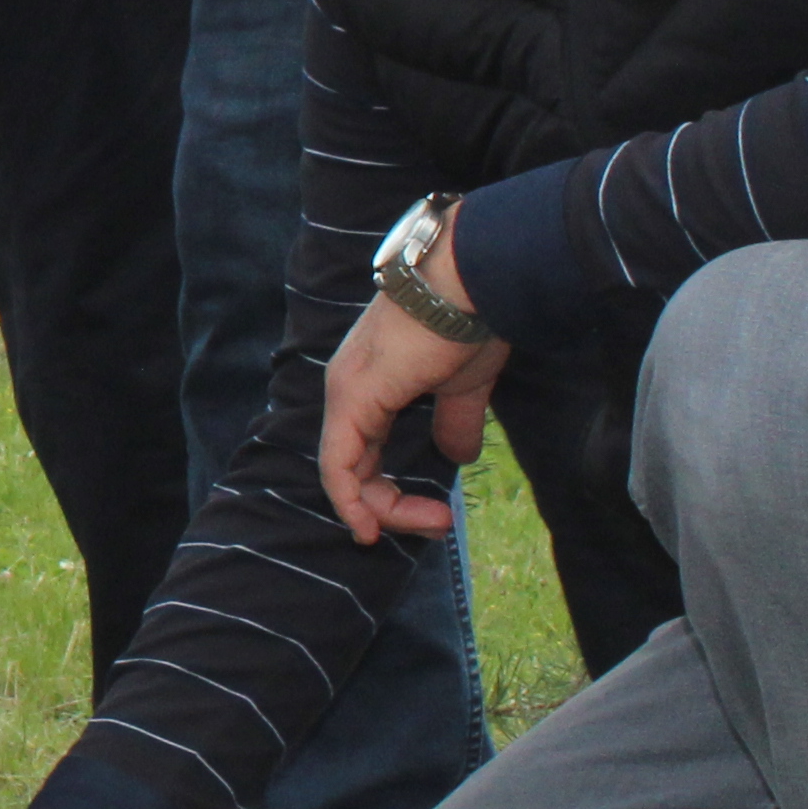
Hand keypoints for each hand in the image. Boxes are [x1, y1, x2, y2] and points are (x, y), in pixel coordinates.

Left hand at [318, 221, 507, 544]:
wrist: (469, 282)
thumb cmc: (468, 322)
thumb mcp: (464, 386)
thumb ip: (454, 422)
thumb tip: (457, 457)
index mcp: (367, 385)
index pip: (363, 452)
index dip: (385, 493)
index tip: (430, 519)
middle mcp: (346, 389)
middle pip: (351, 467)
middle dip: (391, 507)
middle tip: (438, 525)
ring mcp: (345, 393)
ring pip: (343, 472)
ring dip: (383, 509)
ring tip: (434, 524)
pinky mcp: (353, 398)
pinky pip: (338, 465)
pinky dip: (351, 500)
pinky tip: (372, 525)